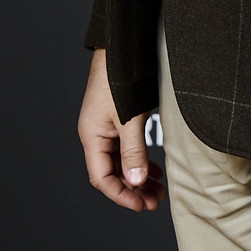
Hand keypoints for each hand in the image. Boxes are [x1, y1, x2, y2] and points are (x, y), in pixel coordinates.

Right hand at [78, 47, 162, 210]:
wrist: (122, 44)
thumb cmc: (120, 76)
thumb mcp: (130, 118)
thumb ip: (134, 152)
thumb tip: (135, 183)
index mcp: (91, 136)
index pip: (102, 178)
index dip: (121, 195)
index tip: (141, 206)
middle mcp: (95, 134)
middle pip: (111, 173)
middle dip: (133, 190)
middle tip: (155, 202)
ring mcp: (105, 126)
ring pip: (120, 162)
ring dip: (137, 177)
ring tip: (158, 189)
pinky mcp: (116, 118)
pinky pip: (125, 148)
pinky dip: (139, 160)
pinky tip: (153, 168)